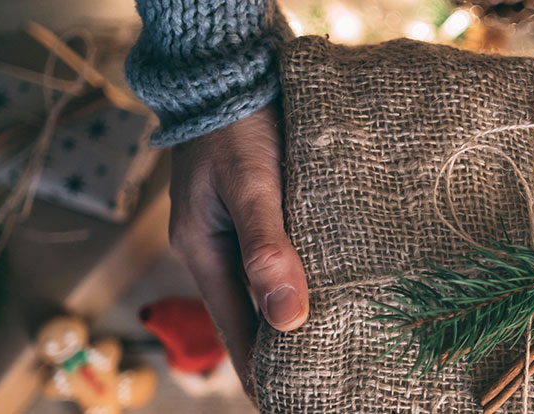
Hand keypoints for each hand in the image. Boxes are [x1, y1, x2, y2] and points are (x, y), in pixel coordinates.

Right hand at [168, 107, 309, 394]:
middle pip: (248, 315)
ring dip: (290, 316)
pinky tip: (325, 288)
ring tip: (329, 352)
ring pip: (262, 287)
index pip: (237, 331)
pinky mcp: (254, 206)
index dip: (262, 372)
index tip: (287, 406)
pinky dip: (295, 279)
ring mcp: (231, 227)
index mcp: (205, 252)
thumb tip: (288, 319)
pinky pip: (274, 256)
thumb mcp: (254, 185)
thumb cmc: (238, 123)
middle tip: (319, 388)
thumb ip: (268, 248)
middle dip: (280, 353)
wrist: (226, 67)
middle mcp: (214, 247)